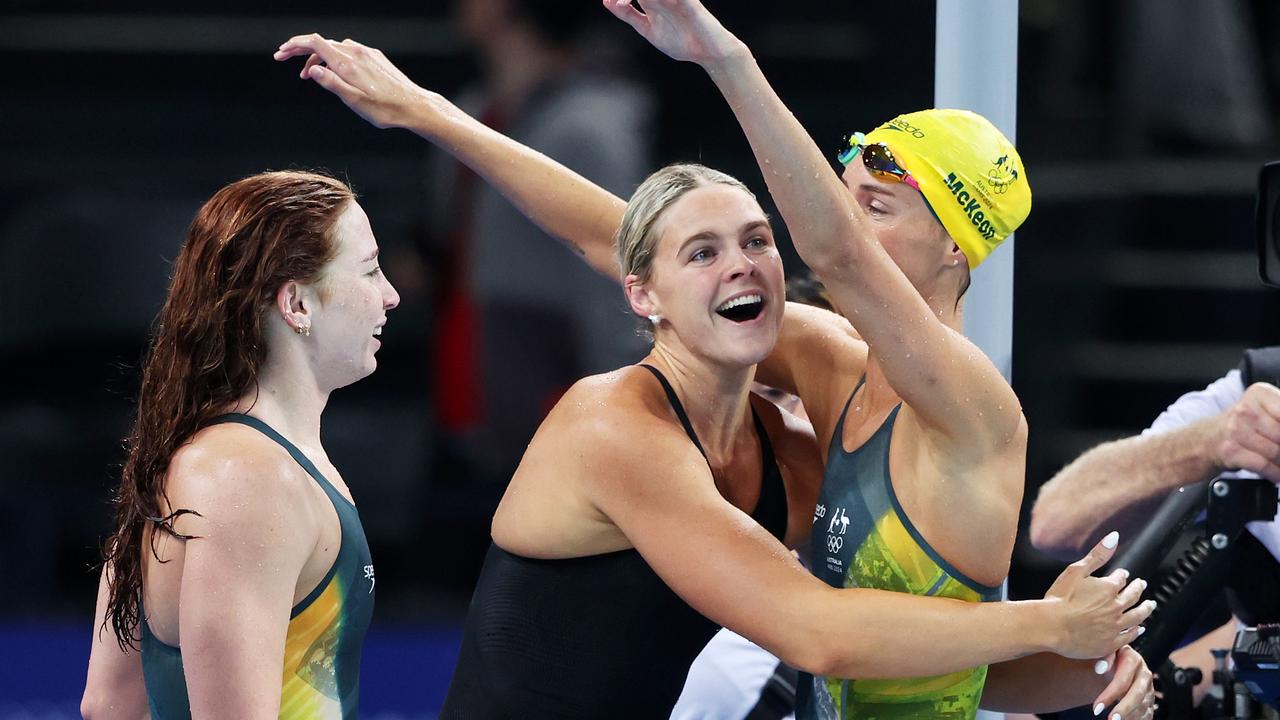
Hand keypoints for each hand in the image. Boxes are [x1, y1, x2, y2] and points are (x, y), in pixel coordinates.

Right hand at [273, 34, 447, 130]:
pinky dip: (335, 57)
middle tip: (286, 60)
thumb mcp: (354, 101)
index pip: (314, 43)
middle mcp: (356, 52)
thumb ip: (331, 83)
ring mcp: (367, 53)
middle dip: (301, 51)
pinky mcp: (375, 57)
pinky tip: (335, 71)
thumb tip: (312, 69)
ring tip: (310, 74)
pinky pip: (348, 51)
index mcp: (347, 63)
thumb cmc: (385, 109)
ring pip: (335, 48)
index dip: (294, 45)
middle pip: (322, 43)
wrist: (414, 106)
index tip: (281, 54)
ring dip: (318, 57)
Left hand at [602, 0, 744, 65]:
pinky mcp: (689, 3)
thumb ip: (629, 16)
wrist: (709, 53)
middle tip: (619, 2)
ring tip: (625, 2)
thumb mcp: (648, 30)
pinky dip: (664, 0)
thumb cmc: (681, 42)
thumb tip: (607, 1)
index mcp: (651, 0)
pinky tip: (650, 3)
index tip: (610, 2)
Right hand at [1042, 532, 1154, 659]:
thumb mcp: (1076, 570)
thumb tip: (1114, 537)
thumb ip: (1098, 554)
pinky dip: (1137, 631)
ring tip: (1150, 606)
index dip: (1122, 576)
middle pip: (1133, 597)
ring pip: (1137, 617)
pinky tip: (1140, 628)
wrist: (1050, 626)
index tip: (1123, 574)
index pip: (1121, 579)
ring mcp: (1115, 627)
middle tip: (1142, 585)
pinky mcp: (1110, 643)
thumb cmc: (1059, 598)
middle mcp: (1116, 607)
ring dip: (1145, 609)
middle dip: (1138, 589)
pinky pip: (1130, 637)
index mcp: (1109, 588)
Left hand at [1090, 646, 1154, 718]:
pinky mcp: (1150, 700)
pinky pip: (1147, 713)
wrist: (1121, 658)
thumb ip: (1104, 655)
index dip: (1110, 695)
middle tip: (1111, 719)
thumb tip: (1100, 667)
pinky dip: (1137, 719)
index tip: (1096, 708)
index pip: (1122, 680)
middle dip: (1124, 709)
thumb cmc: (1109, 656)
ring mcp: (1149, 689)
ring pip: (1143, 706)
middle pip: (1137, 695)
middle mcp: (1144, 675)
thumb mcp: (1106, 650)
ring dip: (1130, 716)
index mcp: (1133, 660)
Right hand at [1211, 382, 1279, 481]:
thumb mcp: (1261, 412)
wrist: (1200, 442)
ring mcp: (1236, 429)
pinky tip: (1276, 475)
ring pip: (1277, 452)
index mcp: (1260, 393)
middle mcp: (1246, 409)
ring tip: (1277, 463)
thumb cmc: (1236, 428)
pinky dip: (1275, 474)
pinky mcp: (1230, 450)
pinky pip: (1264, 465)